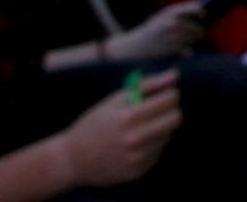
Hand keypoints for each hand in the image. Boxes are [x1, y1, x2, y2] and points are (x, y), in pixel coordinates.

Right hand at [54, 70, 181, 187]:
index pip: (169, 100)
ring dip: (159, 128)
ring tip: (138, 128)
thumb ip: (147, 85)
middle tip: (157, 109)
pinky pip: (157, 151)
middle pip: (175, 119)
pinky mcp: (137, 171)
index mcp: (127, 117)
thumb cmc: (94, 124)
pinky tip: (133, 145)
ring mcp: (136, 157)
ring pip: (167, 135)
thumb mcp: (115, 100)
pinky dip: (151, 145)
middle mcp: (133, 139)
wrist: (72, 160)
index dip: (169, 94)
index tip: (163, 94)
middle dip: (170, 111)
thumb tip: (174, 75)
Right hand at [111, 2, 205, 60]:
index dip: (200, 10)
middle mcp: (172, 23)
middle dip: (199, 31)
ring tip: (190, 41)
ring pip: (192, 38)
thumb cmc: (150, 31)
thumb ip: (177, 15)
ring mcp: (172, 36)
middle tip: (200, 34)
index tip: (204, 15)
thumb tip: (199, 16)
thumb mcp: (160, 18)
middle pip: (195, 27)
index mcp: (169, 13)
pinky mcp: (171, 49)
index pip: (192, 8)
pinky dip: (187, 50)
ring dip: (193, 40)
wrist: (134, 47)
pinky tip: (184, 50)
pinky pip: (186, 49)